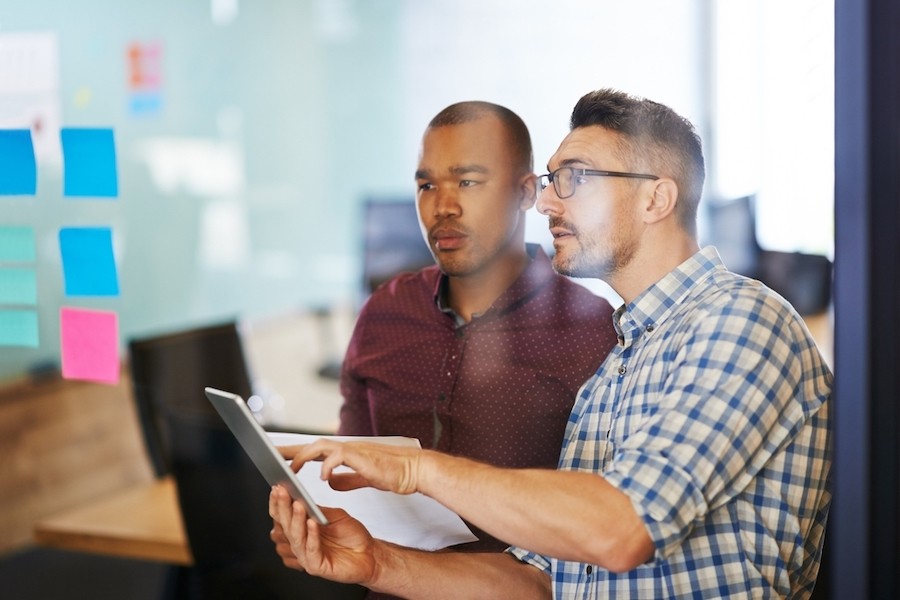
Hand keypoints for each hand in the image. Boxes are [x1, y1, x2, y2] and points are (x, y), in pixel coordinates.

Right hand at [269, 485, 377, 583]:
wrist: (370, 554)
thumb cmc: (352, 536)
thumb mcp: (334, 516)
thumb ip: (317, 510)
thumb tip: (299, 497)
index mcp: (302, 530)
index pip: (283, 517)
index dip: (278, 502)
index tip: (277, 487)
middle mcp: (301, 543)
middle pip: (285, 525)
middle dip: (283, 506)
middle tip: (282, 491)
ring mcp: (306, 556)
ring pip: (296, 537)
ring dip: (295, 519)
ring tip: (297, 504)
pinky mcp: (316, 567)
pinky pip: (311, 550)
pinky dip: (311, 536)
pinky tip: (312, 523)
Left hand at [277, 439, 421, 494]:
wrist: (411, 470)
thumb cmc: (390, 472)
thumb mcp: (362, 478)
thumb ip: (345, 479)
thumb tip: (330, 481)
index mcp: (343, 454)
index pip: (312, 451)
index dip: (293, 453)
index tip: (274, 456)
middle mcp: (344, 448)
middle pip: (310, 445)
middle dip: (289, 450)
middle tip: (269, 455)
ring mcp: (352, 450)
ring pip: (320, 446)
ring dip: (304, 456)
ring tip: (291, 469)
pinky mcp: (361, 456)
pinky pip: (339, 457)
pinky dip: (328, 465)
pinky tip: (323, 476)